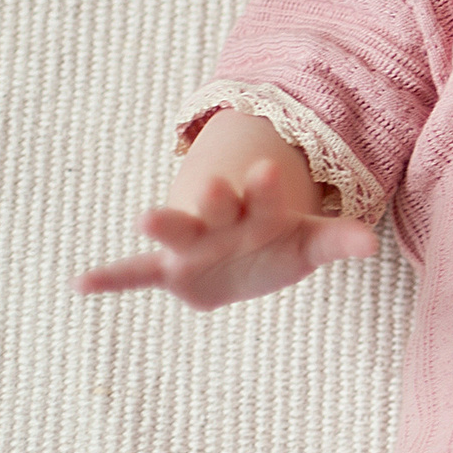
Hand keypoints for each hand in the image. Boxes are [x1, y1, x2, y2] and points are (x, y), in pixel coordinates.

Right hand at [75, 158, 378, 307]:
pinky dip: (111, 279)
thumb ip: (338, 239)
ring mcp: (193, 241)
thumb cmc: (280, 243)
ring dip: (164, 222)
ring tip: (144, 217)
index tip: (271, 168)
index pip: (266, 195)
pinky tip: (78, 284)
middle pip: (219, 204)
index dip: (267, 186)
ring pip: (177, 228)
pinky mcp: (171, 269)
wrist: (247, 256)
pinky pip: (137, 274)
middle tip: (214, 181)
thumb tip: (374, 246)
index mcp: (258, 207)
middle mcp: (222, 218)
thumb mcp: (311, 241)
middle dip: (217, 196)